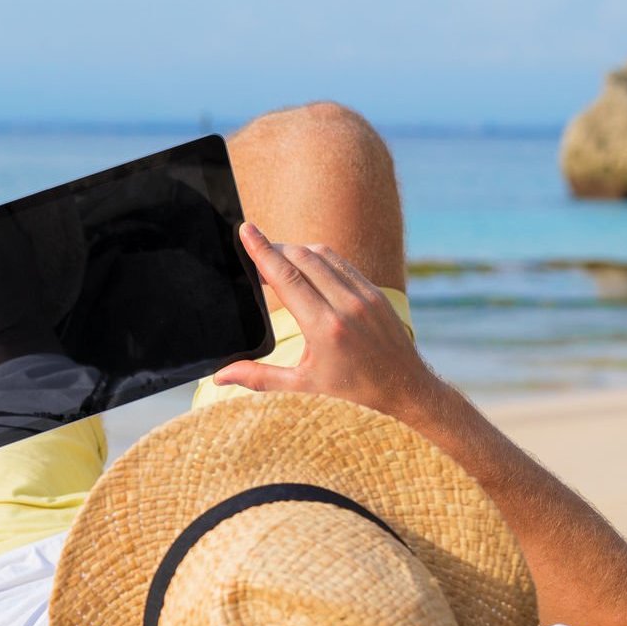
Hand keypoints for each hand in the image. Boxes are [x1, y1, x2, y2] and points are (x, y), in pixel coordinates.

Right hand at [212, 222, 448, 425]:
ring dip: (298, 251)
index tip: (246, 230)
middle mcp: (347, 305)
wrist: (406, 391)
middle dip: (275, 248)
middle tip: (254, 249)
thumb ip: (259, 378)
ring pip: (324, 255)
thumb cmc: (354, 395)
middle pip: (303, 258)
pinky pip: (343, 264)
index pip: (286, 276)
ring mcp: (366, 296)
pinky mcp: (376, 293)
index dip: (263, 251)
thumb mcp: (303, 389)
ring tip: (277, 258)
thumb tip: (220, 377)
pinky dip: (320, 259)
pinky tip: (307, 268)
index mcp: (325, 328)